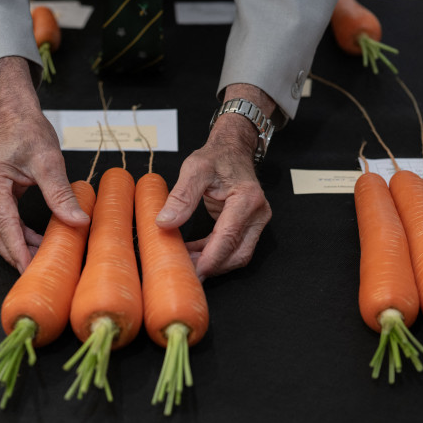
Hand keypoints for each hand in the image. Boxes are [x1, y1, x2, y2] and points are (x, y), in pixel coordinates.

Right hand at [0, 57, 89, 272]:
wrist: (16, 114)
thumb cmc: (28, 131)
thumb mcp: (49, 161)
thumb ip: (60, 194)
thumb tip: (78, 221)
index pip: (4, 225)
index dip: (17, 251)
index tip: (28, 270)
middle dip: (16, 254)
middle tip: (38, 271)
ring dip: (18, 246)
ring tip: (43, 257)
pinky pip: (2, 222)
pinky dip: (18, 234)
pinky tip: (37, 241)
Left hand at [155, 85, 274, 280]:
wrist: (232, 150)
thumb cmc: (215, 157)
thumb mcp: (194, 169)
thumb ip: (181, 196)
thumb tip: (165, 223)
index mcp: (246, 198)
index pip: (229, 236)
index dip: (211, 258)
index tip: (193, 271)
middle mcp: (258, 213)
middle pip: (238, 253)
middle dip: (212, 266)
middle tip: (186, 273)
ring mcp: (257, 221)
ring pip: (238, 254)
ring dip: (213, 263)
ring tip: (186, 263)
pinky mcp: (250, 226)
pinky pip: (233, 247)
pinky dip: (213, 254)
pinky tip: (192, 253)